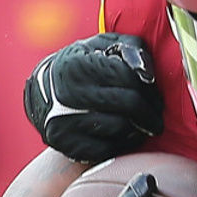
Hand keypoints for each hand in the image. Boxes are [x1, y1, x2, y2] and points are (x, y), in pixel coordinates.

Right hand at [23, 32, 163, 161]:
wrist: (41, 93)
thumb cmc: (82, 66)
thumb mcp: (103, 46)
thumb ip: (131, 49)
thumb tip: (147, 73)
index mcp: (79, 66)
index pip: (129, 77)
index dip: (150, 87)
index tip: (155, 95)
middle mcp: (70, 94)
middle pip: (129, 105)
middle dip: (151, 112)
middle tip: (156, 116)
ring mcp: (66, 122)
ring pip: (122, 129)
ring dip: (140, 129)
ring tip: (142, 124)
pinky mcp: (67, 145)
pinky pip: (109, 149)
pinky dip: (124, 144)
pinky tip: (126, 136)